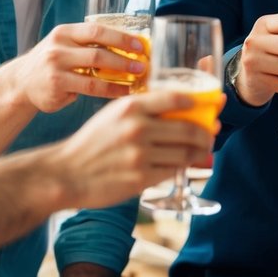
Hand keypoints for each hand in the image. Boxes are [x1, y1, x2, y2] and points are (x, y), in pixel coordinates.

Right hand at [6, 22, 151, 113]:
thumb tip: (131, 46)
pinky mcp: (56, 87)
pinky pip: (89, 90)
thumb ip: (90, 43)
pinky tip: (122, 92)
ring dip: (120, 77)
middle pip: (98, 52)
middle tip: (143, 65)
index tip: (140, 44)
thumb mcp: (66, 44)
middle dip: (124, 59)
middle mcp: (58, 48)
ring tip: (137, 80)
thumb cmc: (54, 61)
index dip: (121, 37)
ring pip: (94, 73)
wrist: (22, 81)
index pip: (96, 30)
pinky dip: (109, 91)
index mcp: (65, 32)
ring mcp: (55, 69)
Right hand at [53, 91, 217, 209]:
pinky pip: (172, 170)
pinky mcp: (141, 178)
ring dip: (199, 152)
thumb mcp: (114, 114)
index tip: (211, 104)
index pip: (177, 98)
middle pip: (189, 128)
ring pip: (185, 152)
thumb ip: (143, 110)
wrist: (66, 173)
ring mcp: (140, 154)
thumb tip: (180, 108)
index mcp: (131, 106)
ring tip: (202, 149)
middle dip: (207, 132)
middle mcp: (138, 128)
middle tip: (212, 132)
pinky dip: (182, 167)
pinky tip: (184, 164)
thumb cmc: (92, 142)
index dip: (200, 101)